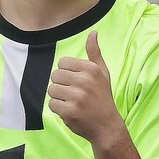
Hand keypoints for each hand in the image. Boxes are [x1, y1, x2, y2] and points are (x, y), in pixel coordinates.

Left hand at [48, 32, 122, 148]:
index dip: (67, 73)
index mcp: (91, 69)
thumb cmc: (103, 97)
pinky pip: (52, 104)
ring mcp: (77, 96)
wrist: (107, 126)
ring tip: (73, 103)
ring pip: (51, 90)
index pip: (62, 63)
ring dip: (59, 98)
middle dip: (61, 85)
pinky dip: (59, 109)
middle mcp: (85, 81)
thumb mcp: (102, 73)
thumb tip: (93, 32)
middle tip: (74, 94)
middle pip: (55, 76)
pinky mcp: (69, 110)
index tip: (77, 82)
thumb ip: (95, 53)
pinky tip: (71, 111)